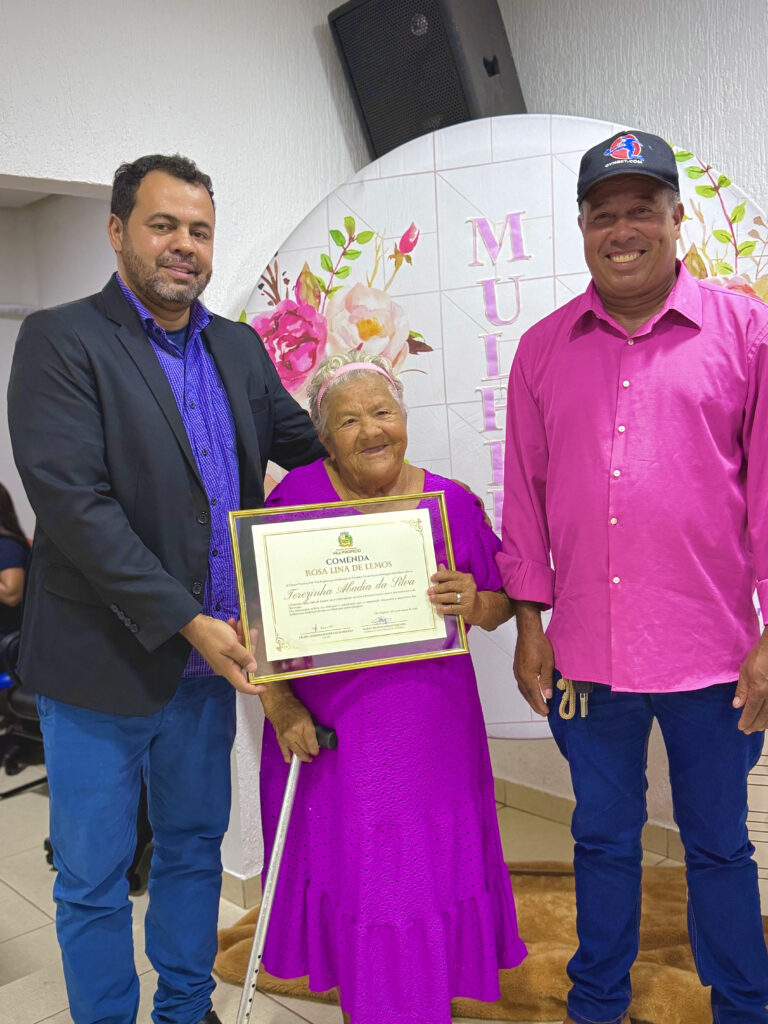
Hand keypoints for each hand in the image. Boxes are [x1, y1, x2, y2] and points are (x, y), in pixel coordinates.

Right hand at [180, 613, 262, 694]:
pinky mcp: (222, 650)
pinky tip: (234, 624)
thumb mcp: (231, 645)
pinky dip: (236, 635)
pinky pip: (234, 645)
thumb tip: (253, 669)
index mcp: (227, 669)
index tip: (266, 685)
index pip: (242, 686)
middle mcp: (226, 666)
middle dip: (251, 648)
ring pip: (240, 652)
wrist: (194, 624)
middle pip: (245, 664)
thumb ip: (244, 657)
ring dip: (243, 638)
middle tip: (252, 633)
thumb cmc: (211, 635)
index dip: (255, 688)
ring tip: (240, 625)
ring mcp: (224, 658)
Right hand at [262, 693, 319, 763]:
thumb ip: (312, 729)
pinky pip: (285, 752)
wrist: (279, 704)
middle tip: (313, 753)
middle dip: (310, 752)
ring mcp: (287, 737)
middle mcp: (295, 732)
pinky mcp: (280, 740)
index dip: (316, 749)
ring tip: (306, 758)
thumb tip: (316, 740)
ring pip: (297, 752)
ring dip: (302, 757)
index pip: (312, 743)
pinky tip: (292, 760)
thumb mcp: (308, 715)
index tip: (317, 750)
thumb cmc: (293, 707)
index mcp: (304, 724)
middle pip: (305, 749)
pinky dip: (289, 757)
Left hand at [428, 564, 478, 620]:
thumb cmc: (465, 594)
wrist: (478, 609)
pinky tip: (438, 608)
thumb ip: (450, 576)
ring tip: (431, 598)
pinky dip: (444, 608)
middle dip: (438, 588)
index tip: (432, 579)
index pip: (451, 575)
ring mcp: (469, 598)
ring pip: (451, 596)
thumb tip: (440, 566)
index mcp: (466, 578)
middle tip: (429, 591)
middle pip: (450, 586)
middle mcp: (469, 587)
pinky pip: (453, 608)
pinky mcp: (467, 609)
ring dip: (439, 597)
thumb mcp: (459, 583)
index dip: (440, 576)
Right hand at [513, 602, 553, 716]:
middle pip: (527, 695)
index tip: (546, 713)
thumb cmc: (539, 645)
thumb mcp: (547, 664)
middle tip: (543, 712)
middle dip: (535, 704)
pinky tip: (531, 690)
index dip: (541, 705)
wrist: (528, 632)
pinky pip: (521, 683)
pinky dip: (527, 690)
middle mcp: (520, 675)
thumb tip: (548, 695)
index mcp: (527, 676)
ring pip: (523, 689)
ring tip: (538, 703)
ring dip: (530, 698)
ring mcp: (517, 671)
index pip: (534, 696)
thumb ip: (547, 681)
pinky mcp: (518, 667)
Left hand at [734, 634, 767, 732]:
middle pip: (763, 715)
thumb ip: (742, 690)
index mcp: (759, 689)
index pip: (752, 709)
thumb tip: (737, 705)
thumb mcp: (745, 671)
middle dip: (755, 724)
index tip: (741, 728)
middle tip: (748, 731)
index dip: (746, 720)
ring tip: (759, 728)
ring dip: (765, 723)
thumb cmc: (758, 658)